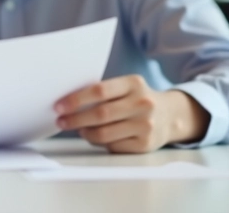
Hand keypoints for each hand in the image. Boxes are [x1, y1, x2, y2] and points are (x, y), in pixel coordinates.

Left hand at [54, 75, 209, 152]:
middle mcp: (142, 103)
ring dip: (85, 133)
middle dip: (75, 119)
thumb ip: (102, 92)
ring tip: (77, 129)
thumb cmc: (137, 99)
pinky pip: (113, 146)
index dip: (76, 99)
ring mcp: (146, 125)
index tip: (58, 105)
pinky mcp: (145, 144)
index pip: (99, 90)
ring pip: (104, 134)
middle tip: (61, 121)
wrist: (170, 115)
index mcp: (133, 83)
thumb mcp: (126, 87)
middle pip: (100, 114)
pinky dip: (99, 142)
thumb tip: (67, 102)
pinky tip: (95, 136)